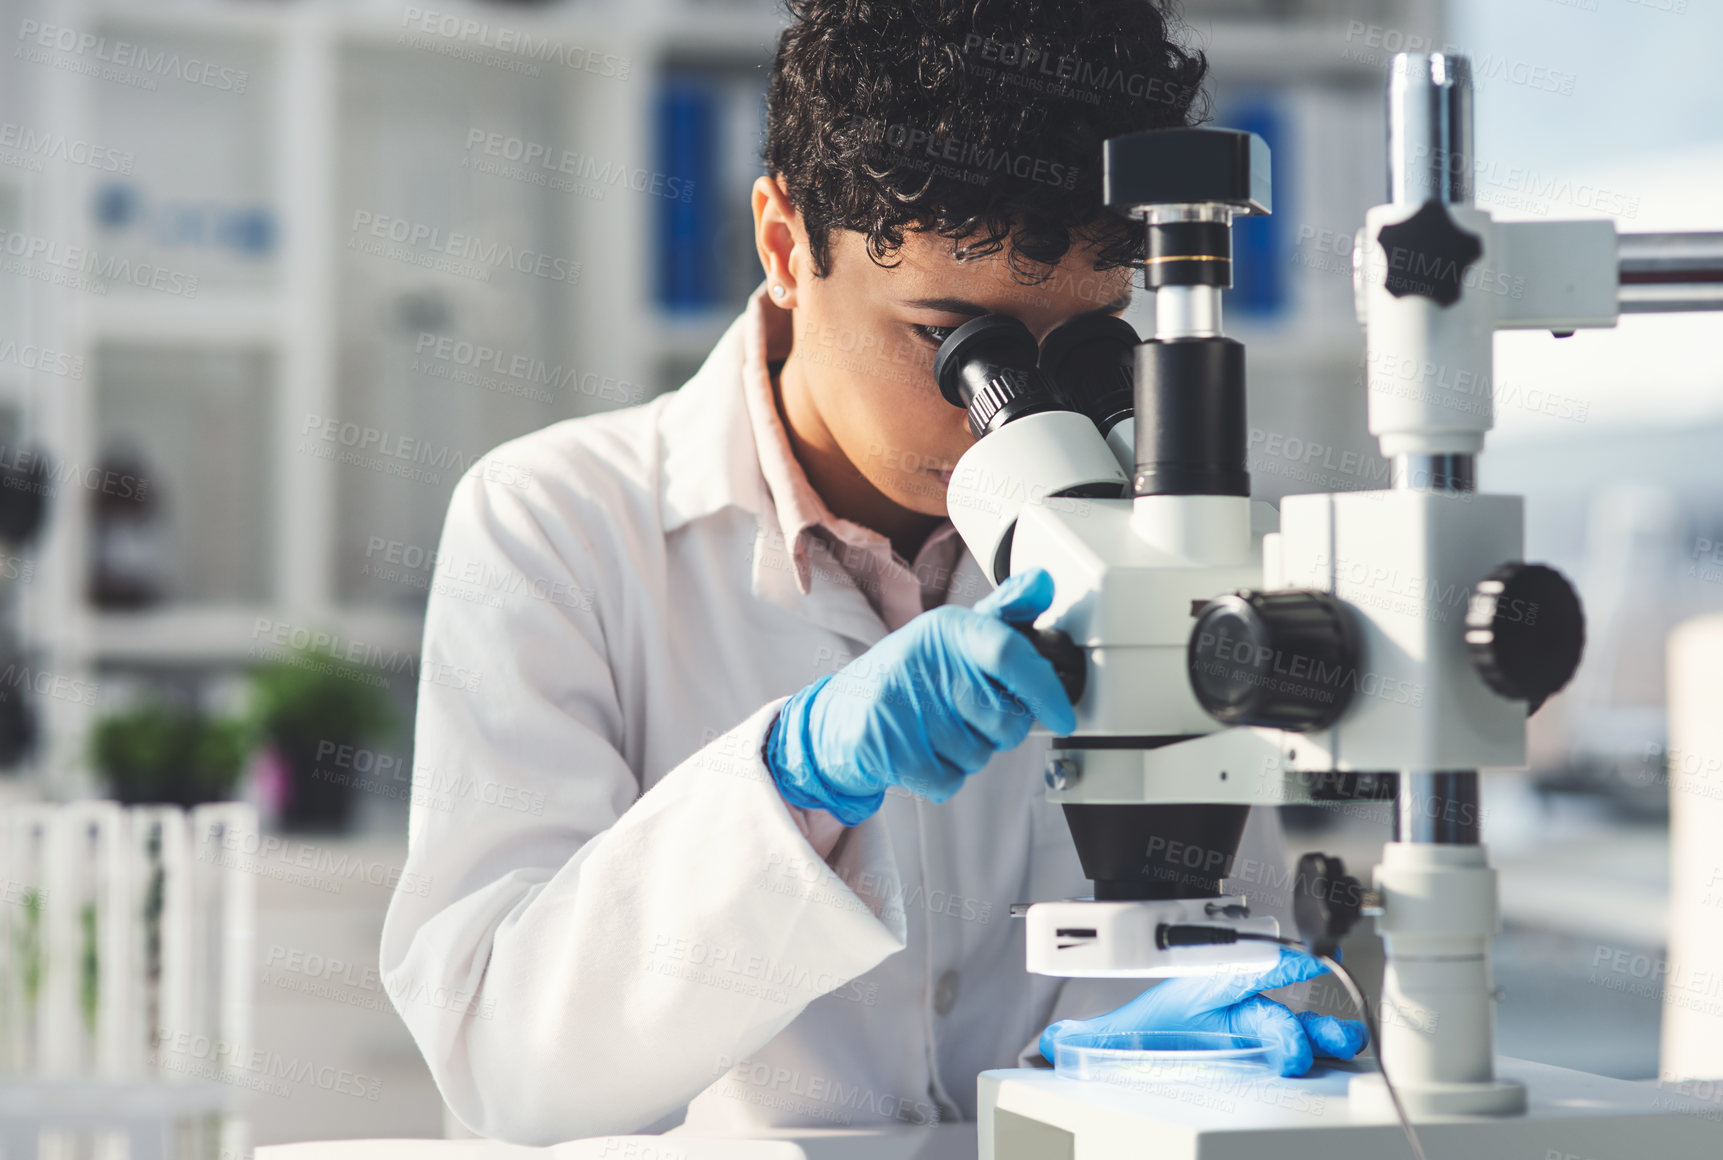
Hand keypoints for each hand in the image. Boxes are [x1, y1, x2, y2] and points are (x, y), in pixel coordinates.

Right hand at [764, 567, 1077, 825]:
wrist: (838, 716)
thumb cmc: (907, 677)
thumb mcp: (952, 638)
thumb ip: (1003, 616)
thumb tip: (1044, 581)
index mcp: (946, 628)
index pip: (1008, 651)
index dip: (1045, 688)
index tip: (1064, 715)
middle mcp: (923, 659)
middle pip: (1004, 719)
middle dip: (1000, 732)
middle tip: (972, 717)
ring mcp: (901, 704)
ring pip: (979, 755)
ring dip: (968, 754)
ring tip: (937, 730)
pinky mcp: (886, 747)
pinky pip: (949, 780)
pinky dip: (943, 776)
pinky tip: (922, 752)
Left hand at [1039, 946, 1367, 1076]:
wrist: (1171, 1039)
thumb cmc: (1159, 1025)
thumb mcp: (1124, 1033)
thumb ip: (1089, 1038)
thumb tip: (1049, 1046)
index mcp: (1211, 988)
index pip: (1246, 968)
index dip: (1276, 964)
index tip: (1302, 966)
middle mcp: (1244, 1004)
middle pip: (1275, 1010)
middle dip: (1292, 1029)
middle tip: (1295, 1055)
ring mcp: (1266, 1029)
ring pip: (1305, 1028)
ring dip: (1326, 1037)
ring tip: (1343, 1049)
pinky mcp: (1279, 1054)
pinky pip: (1313, 1052)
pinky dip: (1330, 1058)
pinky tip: (1345, 1066)